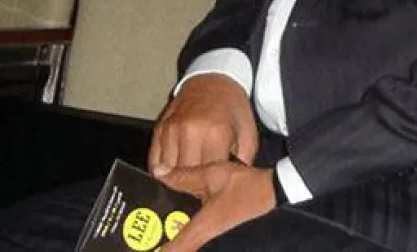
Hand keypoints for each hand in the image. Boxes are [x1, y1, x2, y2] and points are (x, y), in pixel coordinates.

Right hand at [149, 74, 258, 178]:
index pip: (208, 174)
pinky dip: (162, 171)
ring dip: (177, 180)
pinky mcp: (159, 129)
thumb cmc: (232, 108)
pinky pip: (154, 161)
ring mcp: (172, 130)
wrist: (213, 80)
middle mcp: (190, 131)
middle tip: (201, 188)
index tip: (215, 190)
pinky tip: (173, 172)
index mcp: (216, 133)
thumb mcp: (248, 132)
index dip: (211, 187)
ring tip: (189, 181)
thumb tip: (232, 185)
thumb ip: (242, 161)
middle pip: (185, 176)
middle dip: (194, 186)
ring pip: (167, 172)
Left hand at [159, 162, 275, 251]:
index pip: (173, 249)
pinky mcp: (218, 231)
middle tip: (149, 230)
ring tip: (161, 222)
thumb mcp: (213, 174)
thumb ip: (184, 175)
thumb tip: (158, 172)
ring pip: (187, 242)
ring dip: (174, 236)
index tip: (143, 247)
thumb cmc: (245, 184)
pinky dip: (185, 229)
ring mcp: (214, 237)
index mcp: (202, 227)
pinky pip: (194, 235)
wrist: (273, 191)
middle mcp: (206, 236)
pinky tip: (180, 216)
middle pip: (179, 248)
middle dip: (163, 240)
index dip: (157, 251)